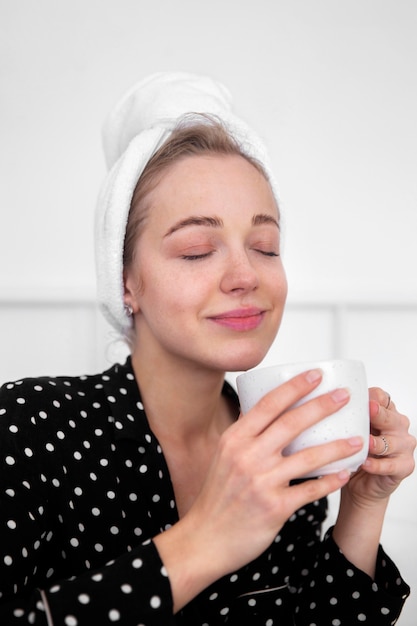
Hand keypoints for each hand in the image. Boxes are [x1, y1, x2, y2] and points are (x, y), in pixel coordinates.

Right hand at [154, 369, 364, 610]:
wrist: (205, 537)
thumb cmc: (217, 495)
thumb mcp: (224, 455)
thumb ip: (246, 434)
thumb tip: (266, 408)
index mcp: (235, 438)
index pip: (268, 404)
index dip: (295, 386)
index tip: (316, 374)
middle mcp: (247, 456)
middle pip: (291, 423)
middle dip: (322, 405)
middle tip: (344, 396)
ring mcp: (261, 482)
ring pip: (308, 457)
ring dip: (336, 447)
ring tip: (357, 440)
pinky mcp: (274, 507)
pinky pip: (310, 490)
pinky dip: (330, 481)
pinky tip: (344, 474)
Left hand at [343, 388, 415, 505]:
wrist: (361, 484)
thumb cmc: (355, 452)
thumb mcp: (348, 431)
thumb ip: (343, 416)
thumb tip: (322, 401)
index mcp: (385, 411)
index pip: (381, 398)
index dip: (371, 397)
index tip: (357, 396)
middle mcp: (397, 426)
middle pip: (389, 417)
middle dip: (378, 414)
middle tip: (369, 410)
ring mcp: (403, 446)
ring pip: (391, 442)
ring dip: (376, 443)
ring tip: (365, 443)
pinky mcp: (404, 466)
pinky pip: (391, 465)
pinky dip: (377, 465)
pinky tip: (365, 463)